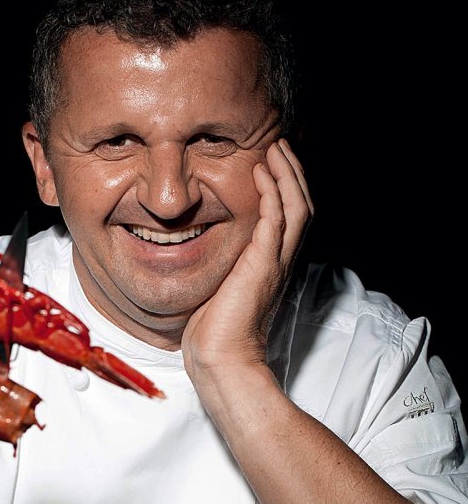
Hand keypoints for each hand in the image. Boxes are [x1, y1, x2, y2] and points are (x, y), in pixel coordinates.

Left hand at [182, 138, 312, 385]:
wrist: (221, 359)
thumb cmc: (214, 330)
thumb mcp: (219, 286)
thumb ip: (221, 263)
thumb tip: (199, 244)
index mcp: (273, 265)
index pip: (291, 217)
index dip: (287, 187)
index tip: (273, 162)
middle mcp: (282, 261)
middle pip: (303, 205)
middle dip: (293, 172)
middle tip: (280, 145)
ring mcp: (275, 263)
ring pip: (298, 207)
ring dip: (288, 174)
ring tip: (276, 149)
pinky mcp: (263, 266)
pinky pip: (275, 220)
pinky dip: (272, 193)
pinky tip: (261, 173)